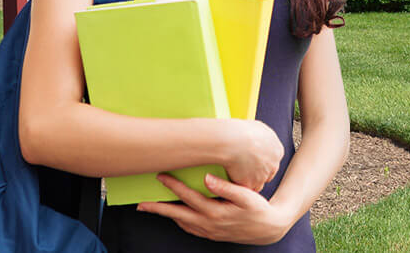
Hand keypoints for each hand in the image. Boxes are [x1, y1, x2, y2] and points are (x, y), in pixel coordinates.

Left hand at [137, 173, 293, 244]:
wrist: (268, 229)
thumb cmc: (258, 209)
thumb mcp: (247, 196)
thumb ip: (226, 187)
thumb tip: (207, 178)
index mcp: (215, 213)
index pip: (188, 198)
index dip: (173, 187)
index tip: (161, 176)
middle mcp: (208, 224)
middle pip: (177, 215)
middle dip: (158, 208)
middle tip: (141, 204)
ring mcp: (209, 231)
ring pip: (181, 223)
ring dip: (167, 215)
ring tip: (154, 207)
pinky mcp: (211, 234)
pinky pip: (189, 228)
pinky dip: (179, 220)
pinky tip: (176, 214)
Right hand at [222, 119, 283, 191]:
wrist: (234, 141)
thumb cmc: (243, 131)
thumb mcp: (259, 127)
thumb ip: (263, 137)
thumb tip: (259, 136)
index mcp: (278, 151)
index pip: (273, 160)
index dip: (263, 161)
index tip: (254, 160)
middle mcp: (274, 165)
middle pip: (268, 173)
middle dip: (259, 173)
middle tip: (245, 169)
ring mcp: (263, 176)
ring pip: (257, 183)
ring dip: (249, 181)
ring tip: (236, 175)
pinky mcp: (251, 185)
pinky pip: (246, 189)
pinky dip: (240, 186)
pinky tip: (232, 179)